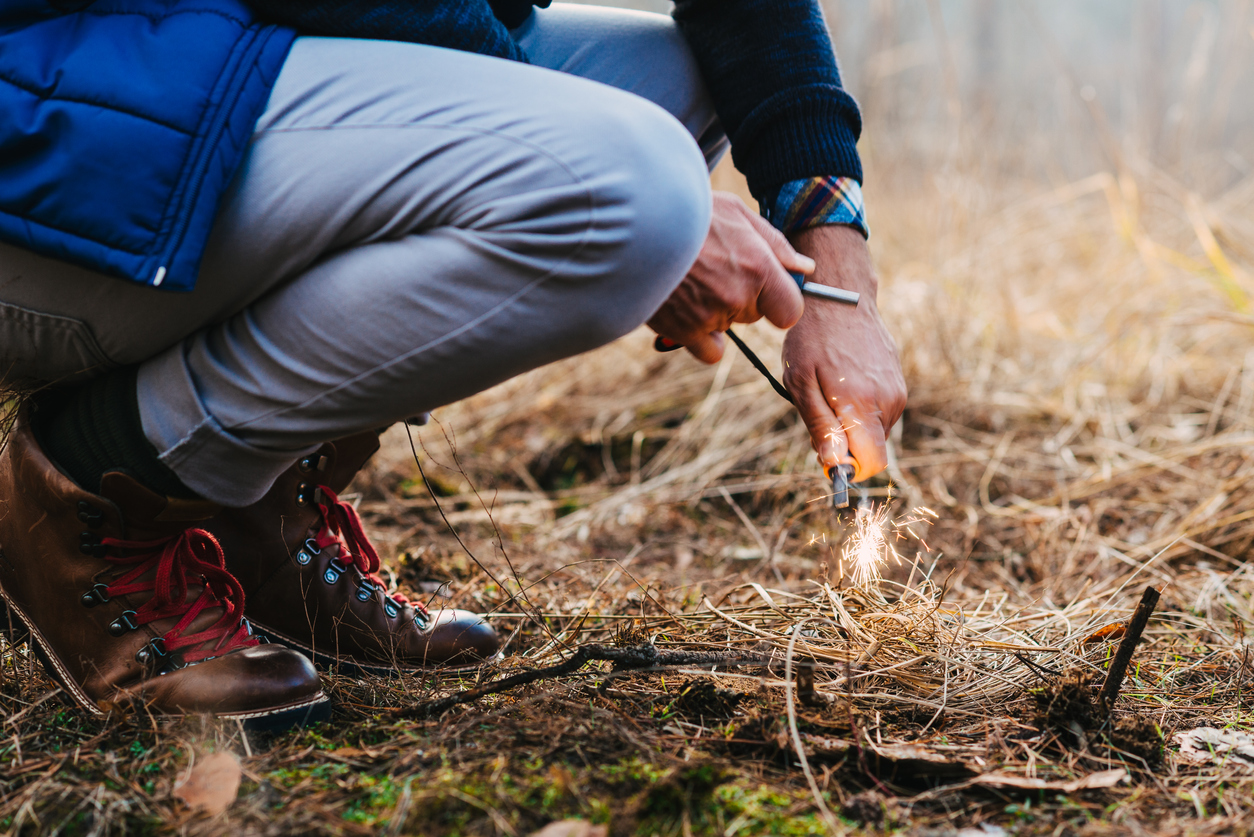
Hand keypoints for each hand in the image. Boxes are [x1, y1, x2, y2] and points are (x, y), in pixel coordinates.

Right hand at [648, 191, 808, 363]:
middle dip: (742, 297)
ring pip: (729, 327)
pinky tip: (687, 309)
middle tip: (713, 268)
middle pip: (755, 314)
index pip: (790, 309)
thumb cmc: (684, 210)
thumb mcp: (734, 211)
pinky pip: (711, 350)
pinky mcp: (685, 332)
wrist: (629, 222)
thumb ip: (774, 243)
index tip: (769, 292)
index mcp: (757, 265)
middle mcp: (737, 295)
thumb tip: (804, 268)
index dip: (781, 302)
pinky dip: (702, 337)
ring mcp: (710, 317)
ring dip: (716, 311)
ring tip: (690, 279)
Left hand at [782, 225, 905, 481]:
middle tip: (821, 408)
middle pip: (873, 447)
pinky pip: (881, 408)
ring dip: (853, 420)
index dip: (851, 468)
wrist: (839, 296)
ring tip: (831, 386)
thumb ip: (821, 428)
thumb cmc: (811, 341)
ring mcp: (897, 388)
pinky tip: (845, 376)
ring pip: (876, 428)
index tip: (830, 455)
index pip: (874, 462)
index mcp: (863, 405)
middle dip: (848, 442)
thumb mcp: (801, 385)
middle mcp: (888, 400)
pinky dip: (862, 403)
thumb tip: (835, 467)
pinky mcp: (898, 377)